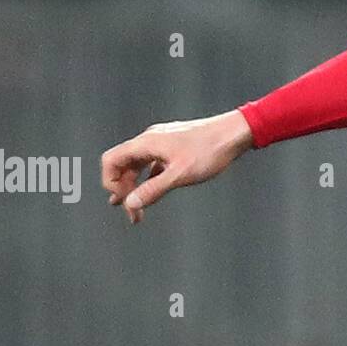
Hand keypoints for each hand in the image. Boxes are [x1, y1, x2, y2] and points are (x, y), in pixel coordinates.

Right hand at [101, 110, 254, 223]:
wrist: (236, 132)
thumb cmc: (211, 150)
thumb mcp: (180, 174)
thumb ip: (153, 189)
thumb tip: (130, 204)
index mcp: (147, 143)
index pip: (111, 160)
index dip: (110, 183)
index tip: (124, 201)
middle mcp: (151, 139)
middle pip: (123, 164)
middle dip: (124, 189)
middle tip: (133, 213)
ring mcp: (163, 142)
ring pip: (139, 165)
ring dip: (136, 186)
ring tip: (137, 208)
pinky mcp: (175, 146)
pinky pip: (153, 164)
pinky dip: (149, 179)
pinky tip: (155, 191)